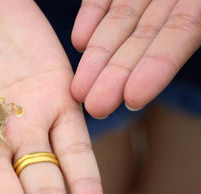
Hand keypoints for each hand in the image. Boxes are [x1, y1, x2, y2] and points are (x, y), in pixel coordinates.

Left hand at [71, 0, 200, 117]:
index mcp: (197, 1)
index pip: (179, 35)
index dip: (156, 67)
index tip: (133, 99)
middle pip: (142, 38)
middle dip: (118, 73)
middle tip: (96, 108)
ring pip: (119, 22)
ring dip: (98, 55)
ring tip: (79, 91)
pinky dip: (92, 15)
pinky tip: (78, 42)